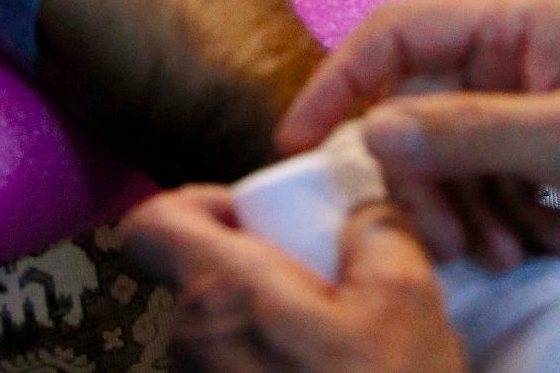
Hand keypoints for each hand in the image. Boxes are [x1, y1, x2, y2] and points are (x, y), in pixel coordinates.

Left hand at [120, 189, 467, 372]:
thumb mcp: (408, 298)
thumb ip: (379, 231)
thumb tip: (363, 213)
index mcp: (221, 294)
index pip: (152, 223)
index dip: (198, 203)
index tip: (258, 218)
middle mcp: (187, 345)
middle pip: (198, 280)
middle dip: (260, 272)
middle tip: (332, 288)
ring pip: (219, 333)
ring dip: (270, 328)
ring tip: (341, 350)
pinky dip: (274, 369)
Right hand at [277, 0, 559, 258]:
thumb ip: (467, 131)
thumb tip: (374, 130)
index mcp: (526, 11)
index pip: (398, 30)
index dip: (339, 84)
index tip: (300, 145)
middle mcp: (529, 33)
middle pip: (425, 100)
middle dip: (431, 178)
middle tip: (450, 244)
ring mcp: (547, 76)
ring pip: (464, 141)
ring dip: (475, 204)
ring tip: (510, 253)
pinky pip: (505, 158)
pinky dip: (513, 204)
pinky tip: (549, 240)